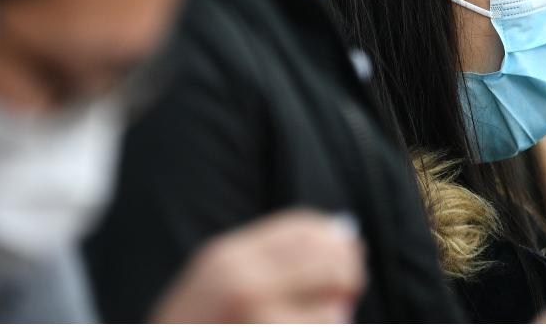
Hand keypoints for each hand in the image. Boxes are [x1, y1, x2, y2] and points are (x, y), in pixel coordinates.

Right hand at [153, 210, 365, 322]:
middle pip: (327, 261)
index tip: (349, 252)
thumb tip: (342, 241)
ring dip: (336, 317)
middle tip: (350, 288)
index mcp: (228, 258)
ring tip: (326, 319)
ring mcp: (255, 316)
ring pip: (332, 309)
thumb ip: (269, 264)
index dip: (334, 239)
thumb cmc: (195, 326)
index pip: (302, 229)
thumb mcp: (217, 287)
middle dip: (348, 273)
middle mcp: (241, 282)